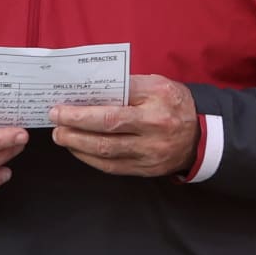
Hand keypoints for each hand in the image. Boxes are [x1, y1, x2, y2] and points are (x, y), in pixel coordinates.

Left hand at [50, 75, 197, 177]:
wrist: (200, 135)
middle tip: (55, 120)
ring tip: (60, 135)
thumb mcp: (157, 84)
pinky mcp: (146, 170)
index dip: (85, 108)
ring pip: (107, 152)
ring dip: (78, 144)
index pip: (116, 104)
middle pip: (108, 129)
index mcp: (157, 101)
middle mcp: (155, 129)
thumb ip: (128, 85)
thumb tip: (90, 89)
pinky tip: (77, 149)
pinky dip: (90, 159)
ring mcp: (150, 153)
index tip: (61, 105)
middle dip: (75, 125)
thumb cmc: (173, 103)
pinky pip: (112, 167)